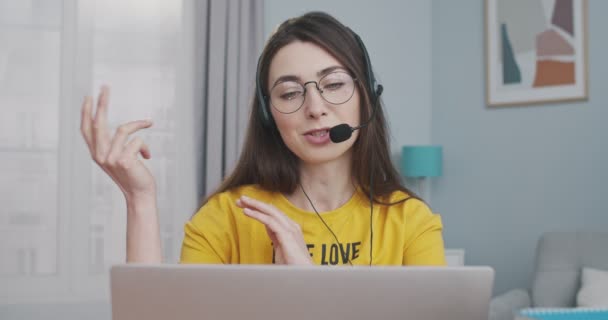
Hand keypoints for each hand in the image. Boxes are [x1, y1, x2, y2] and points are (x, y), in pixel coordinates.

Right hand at [80, 85, 156, 201]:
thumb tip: (124, 129)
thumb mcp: (121, 158)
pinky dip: (145, 146)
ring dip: (139, 124)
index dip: (86, 113)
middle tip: (105, 86)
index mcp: (97, 154)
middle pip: (98, 123)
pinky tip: (147, 157)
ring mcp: (110, 159)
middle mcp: (100, 156)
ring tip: (148, 124)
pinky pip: (137, 140)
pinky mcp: (123, 161)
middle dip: (102, 103)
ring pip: (124, 129)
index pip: (87, 130)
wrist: (140, 194)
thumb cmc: (133, 175)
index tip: (89, 97)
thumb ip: (116, 145)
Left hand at [236, 196, 312, 264]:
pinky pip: (269, 221)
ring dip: (255, 205)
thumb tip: (268, 229)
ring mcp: (290, 229)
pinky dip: (257, 215)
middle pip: (271, 210)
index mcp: (290, 229)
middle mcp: (291, 226)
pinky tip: (247, 212)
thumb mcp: (282, 249)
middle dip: (255, 203)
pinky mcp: (287, 235)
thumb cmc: (294, 266)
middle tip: (241, 200)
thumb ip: (276, 237)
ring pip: (270, 212)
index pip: (273, 214)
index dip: (259, 208)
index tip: (246, 206)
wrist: (305, 276)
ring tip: (241, 201)